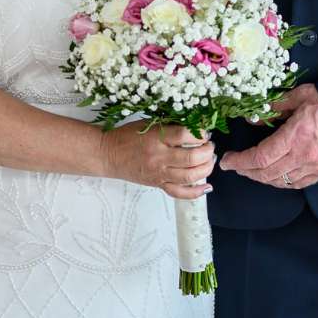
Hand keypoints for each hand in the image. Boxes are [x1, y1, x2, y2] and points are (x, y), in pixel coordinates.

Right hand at [101, 123, 215, 199]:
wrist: (108, 154)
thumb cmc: (127, 136)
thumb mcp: (149, 124)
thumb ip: (170, 126)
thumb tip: (196, 128)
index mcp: (156, 138)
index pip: (185, 135)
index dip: (200, 133)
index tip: (205, 131)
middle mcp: (159, 157)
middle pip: (192, 158)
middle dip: (207, 151)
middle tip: (210, 146)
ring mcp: (159, 174)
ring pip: (190, 176)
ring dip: (206, 168)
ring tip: (209, 160)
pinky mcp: (157, 185)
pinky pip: (180, 193)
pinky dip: (196, 192)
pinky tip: (207, 187)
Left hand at [218, 84, 317, 188]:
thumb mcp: (302, 95)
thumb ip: (276, 106)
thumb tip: (255, 116)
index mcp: (296, 136)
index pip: (260, 157)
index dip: (240, 162)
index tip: (228, 161)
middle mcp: (304, 156)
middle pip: (266, 174)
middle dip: (246, 172)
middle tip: (235, 166)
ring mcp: (315, 167)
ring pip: (281, 182)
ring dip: (262, 179)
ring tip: (252, 172)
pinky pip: (298, 184)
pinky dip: (282, 182)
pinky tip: (276, 177)